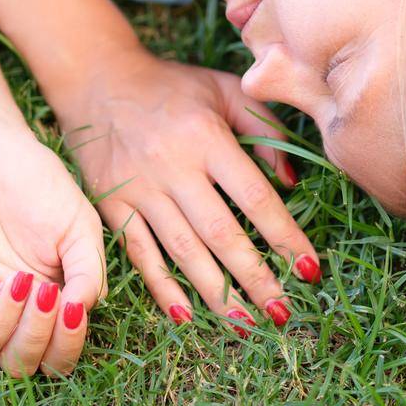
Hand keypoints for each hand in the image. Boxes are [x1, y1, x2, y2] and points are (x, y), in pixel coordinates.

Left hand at [0, 121, 105, 376]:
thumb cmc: (35, 181)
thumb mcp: (78, 224)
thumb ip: (87, 272)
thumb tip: (81, 313)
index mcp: (46, 303)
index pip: (55, 356)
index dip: (66, 347)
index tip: (72, 309)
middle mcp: (7, 312)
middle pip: (18, 364)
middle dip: (36, 340)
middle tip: (44, 294)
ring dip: (4, 326)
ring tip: (18, 280)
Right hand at [50, 48, 320, 334]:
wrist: (97, 80)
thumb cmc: (172, 88)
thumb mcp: (225, 89)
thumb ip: (264, 127)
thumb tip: (291, 181)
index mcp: (206, 136)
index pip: (254, 196)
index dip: (284, 236)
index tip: (308, 269)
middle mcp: (173, 166)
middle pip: (221, 233)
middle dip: (255, 277)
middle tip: (283, 313)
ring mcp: (139, 188)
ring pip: (182, 250)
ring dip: (215, 292)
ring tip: (245, 324)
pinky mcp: (112, 204)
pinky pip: (139, 253)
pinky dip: (161, 287)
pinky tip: (185, 316)